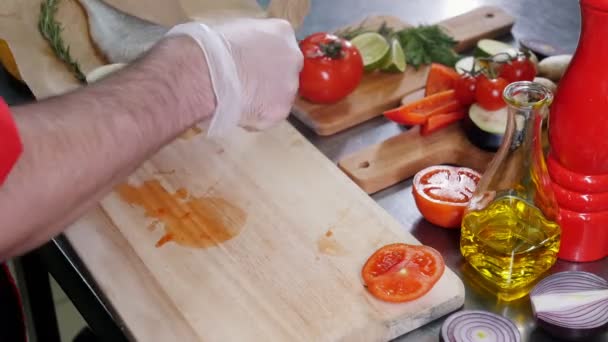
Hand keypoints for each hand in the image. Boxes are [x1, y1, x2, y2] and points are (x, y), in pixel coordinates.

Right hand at [166, 18, 302, 135]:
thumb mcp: (238, 30)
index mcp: (282, 32)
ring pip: (281, 96)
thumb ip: (254, 42)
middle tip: (247, 84)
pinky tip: (239, 109)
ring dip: (264, 99)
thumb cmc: (213, 48)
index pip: (282, 47)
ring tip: (240, 98)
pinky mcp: (280, 111)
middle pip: (286, 72)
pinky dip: (256, 116)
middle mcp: (292, 58)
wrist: (207, 73)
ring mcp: (289, 87)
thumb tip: (250, 52)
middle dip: (270, 79)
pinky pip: (270, 116)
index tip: (253, 65)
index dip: (266, 58)